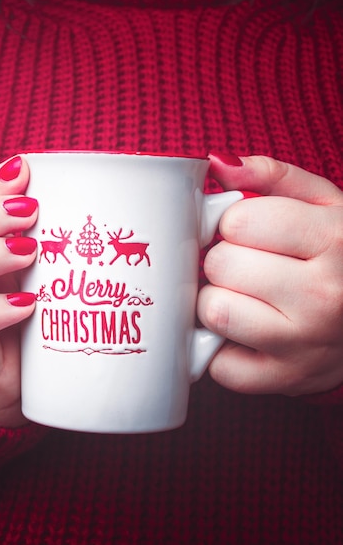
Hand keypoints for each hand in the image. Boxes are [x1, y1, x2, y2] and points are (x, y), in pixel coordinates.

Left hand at [198, 154, 342, 395]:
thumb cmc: (342, 258)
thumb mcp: (326, 205)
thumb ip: (273, 177)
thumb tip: (216, 163)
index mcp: (336, 241)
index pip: (240, 219)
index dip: (233, 223)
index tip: (247, 231)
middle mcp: (324, 296)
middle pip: (220, 263)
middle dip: (223, 261)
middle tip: (246, 267)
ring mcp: (303, 344)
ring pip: (213, 311)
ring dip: (217, 302)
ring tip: (245, 298)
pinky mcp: (283, 381)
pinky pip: (217, 364)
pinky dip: (220, 350)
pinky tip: (247, 335)